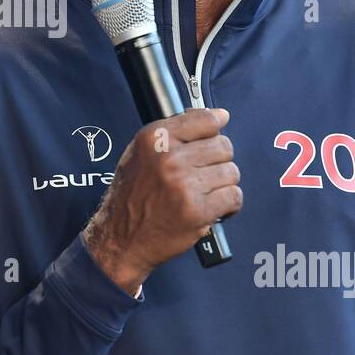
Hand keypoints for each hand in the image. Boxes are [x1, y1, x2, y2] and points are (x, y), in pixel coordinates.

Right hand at [83, 108, 241, 294]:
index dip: (216, 127)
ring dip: (223, 184)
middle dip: (219, 161)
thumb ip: (175, 133)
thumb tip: (218, 116)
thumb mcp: (141, 153)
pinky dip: (229, 205)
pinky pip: (233, 197)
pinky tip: (214, 208)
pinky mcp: (197, 210)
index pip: (205, 119)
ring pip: (231, 172)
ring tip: (206, 193)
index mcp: (155, 138)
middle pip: (223, 146)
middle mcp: (169, 158)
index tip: (216, 134)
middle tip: (204, 175)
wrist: (120, 238)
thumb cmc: (132, 195)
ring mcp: (184, 184)